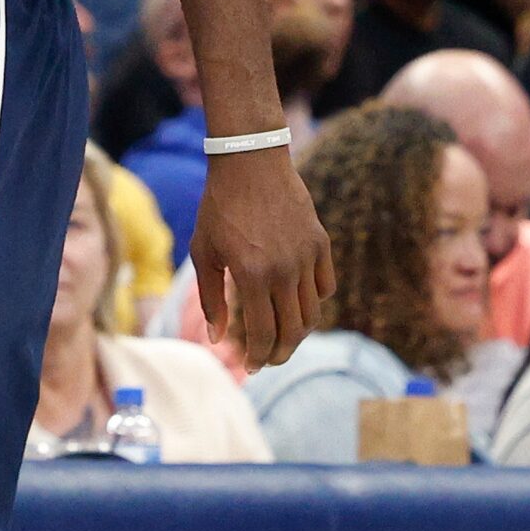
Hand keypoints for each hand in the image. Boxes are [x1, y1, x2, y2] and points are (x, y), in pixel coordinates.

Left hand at [192, 146, 333, 370]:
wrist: (250, 163)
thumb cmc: (219, 207)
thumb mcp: (204, 252)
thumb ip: (211, 299)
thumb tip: (217, 340)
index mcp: (252, 274)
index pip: (262, 333)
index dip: (257, 356)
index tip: (251, 367)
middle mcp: (284, 270)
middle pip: (291, 331)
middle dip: (278, 353)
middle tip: (267, 360)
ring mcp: (307, 257)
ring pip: (312, 314)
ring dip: (297, 334)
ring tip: (282, 339)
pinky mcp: (321, 244)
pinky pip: (325, 287)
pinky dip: (314, 303)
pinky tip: (297, 306)